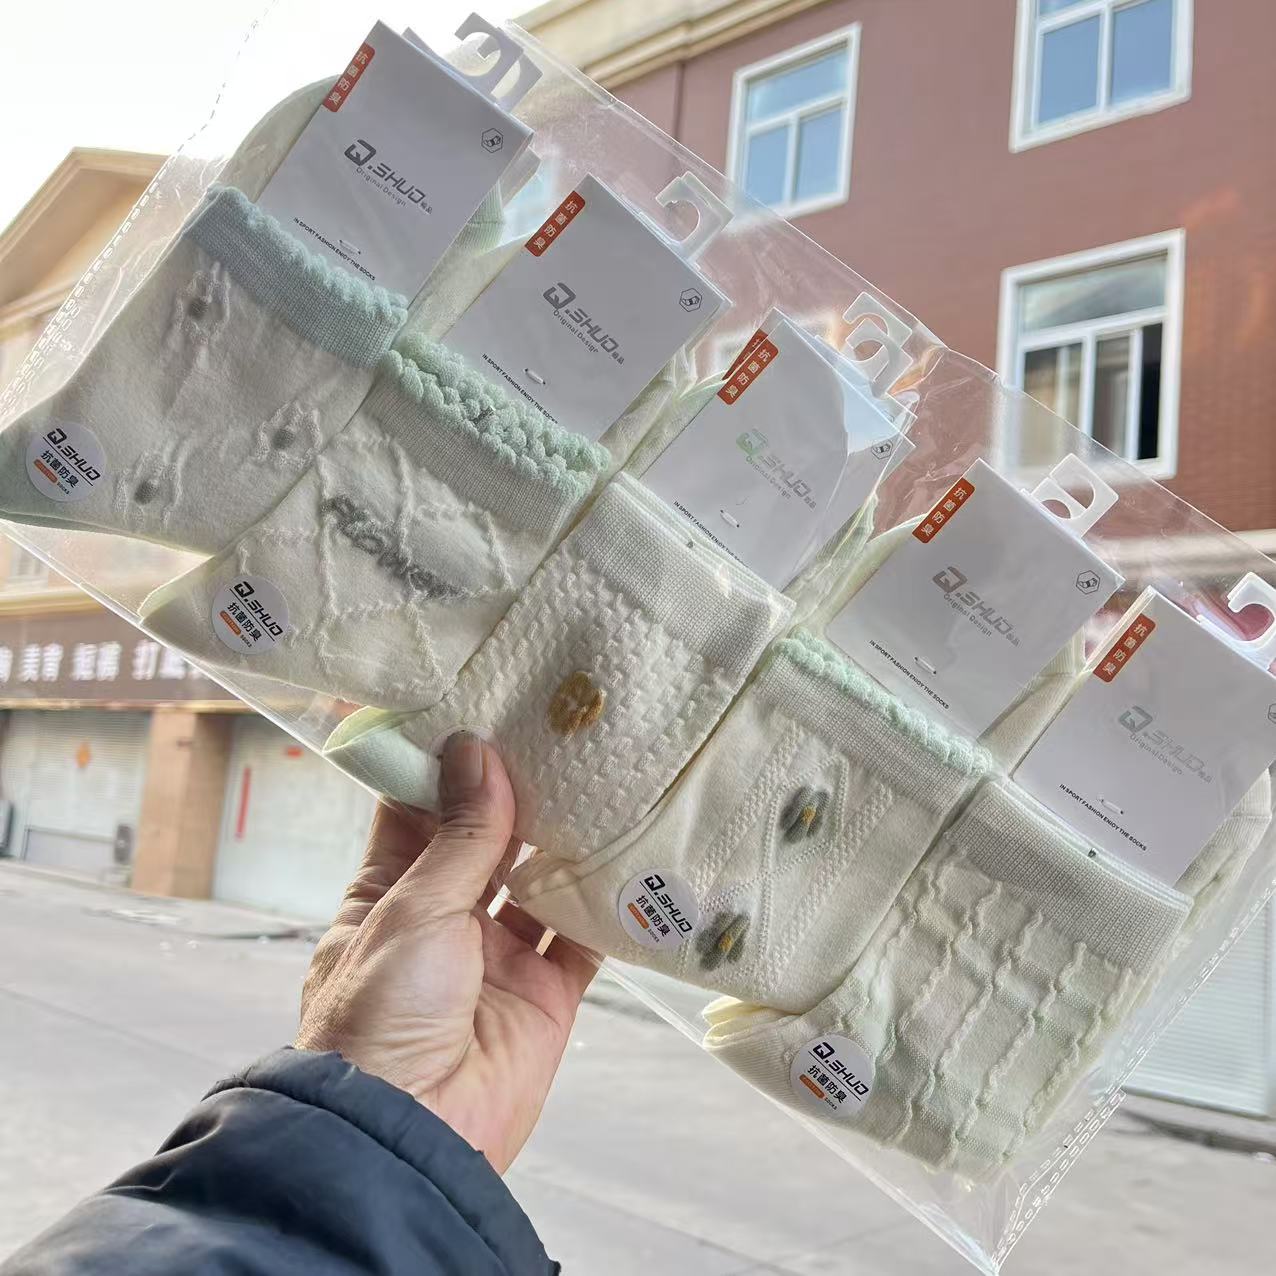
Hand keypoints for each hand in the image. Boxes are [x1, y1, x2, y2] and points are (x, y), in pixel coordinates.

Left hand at [297, 732, 595, 1171]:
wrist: (411, 1138)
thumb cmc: (382, 1018)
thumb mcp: (413, 911)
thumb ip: (460, 836)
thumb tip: (477, 752)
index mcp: (388, 895)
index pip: (417, 813)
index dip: (447, 765)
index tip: (483, 709)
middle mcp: (444, 919)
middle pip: (486, 841)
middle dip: (516, 793)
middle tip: (557, 731)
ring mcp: (497, 956)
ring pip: (539, 881)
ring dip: (565, 839)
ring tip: (601, 775)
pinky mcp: (547, 994)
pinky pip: (583, 937)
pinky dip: (606, 903)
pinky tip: (632, 853)